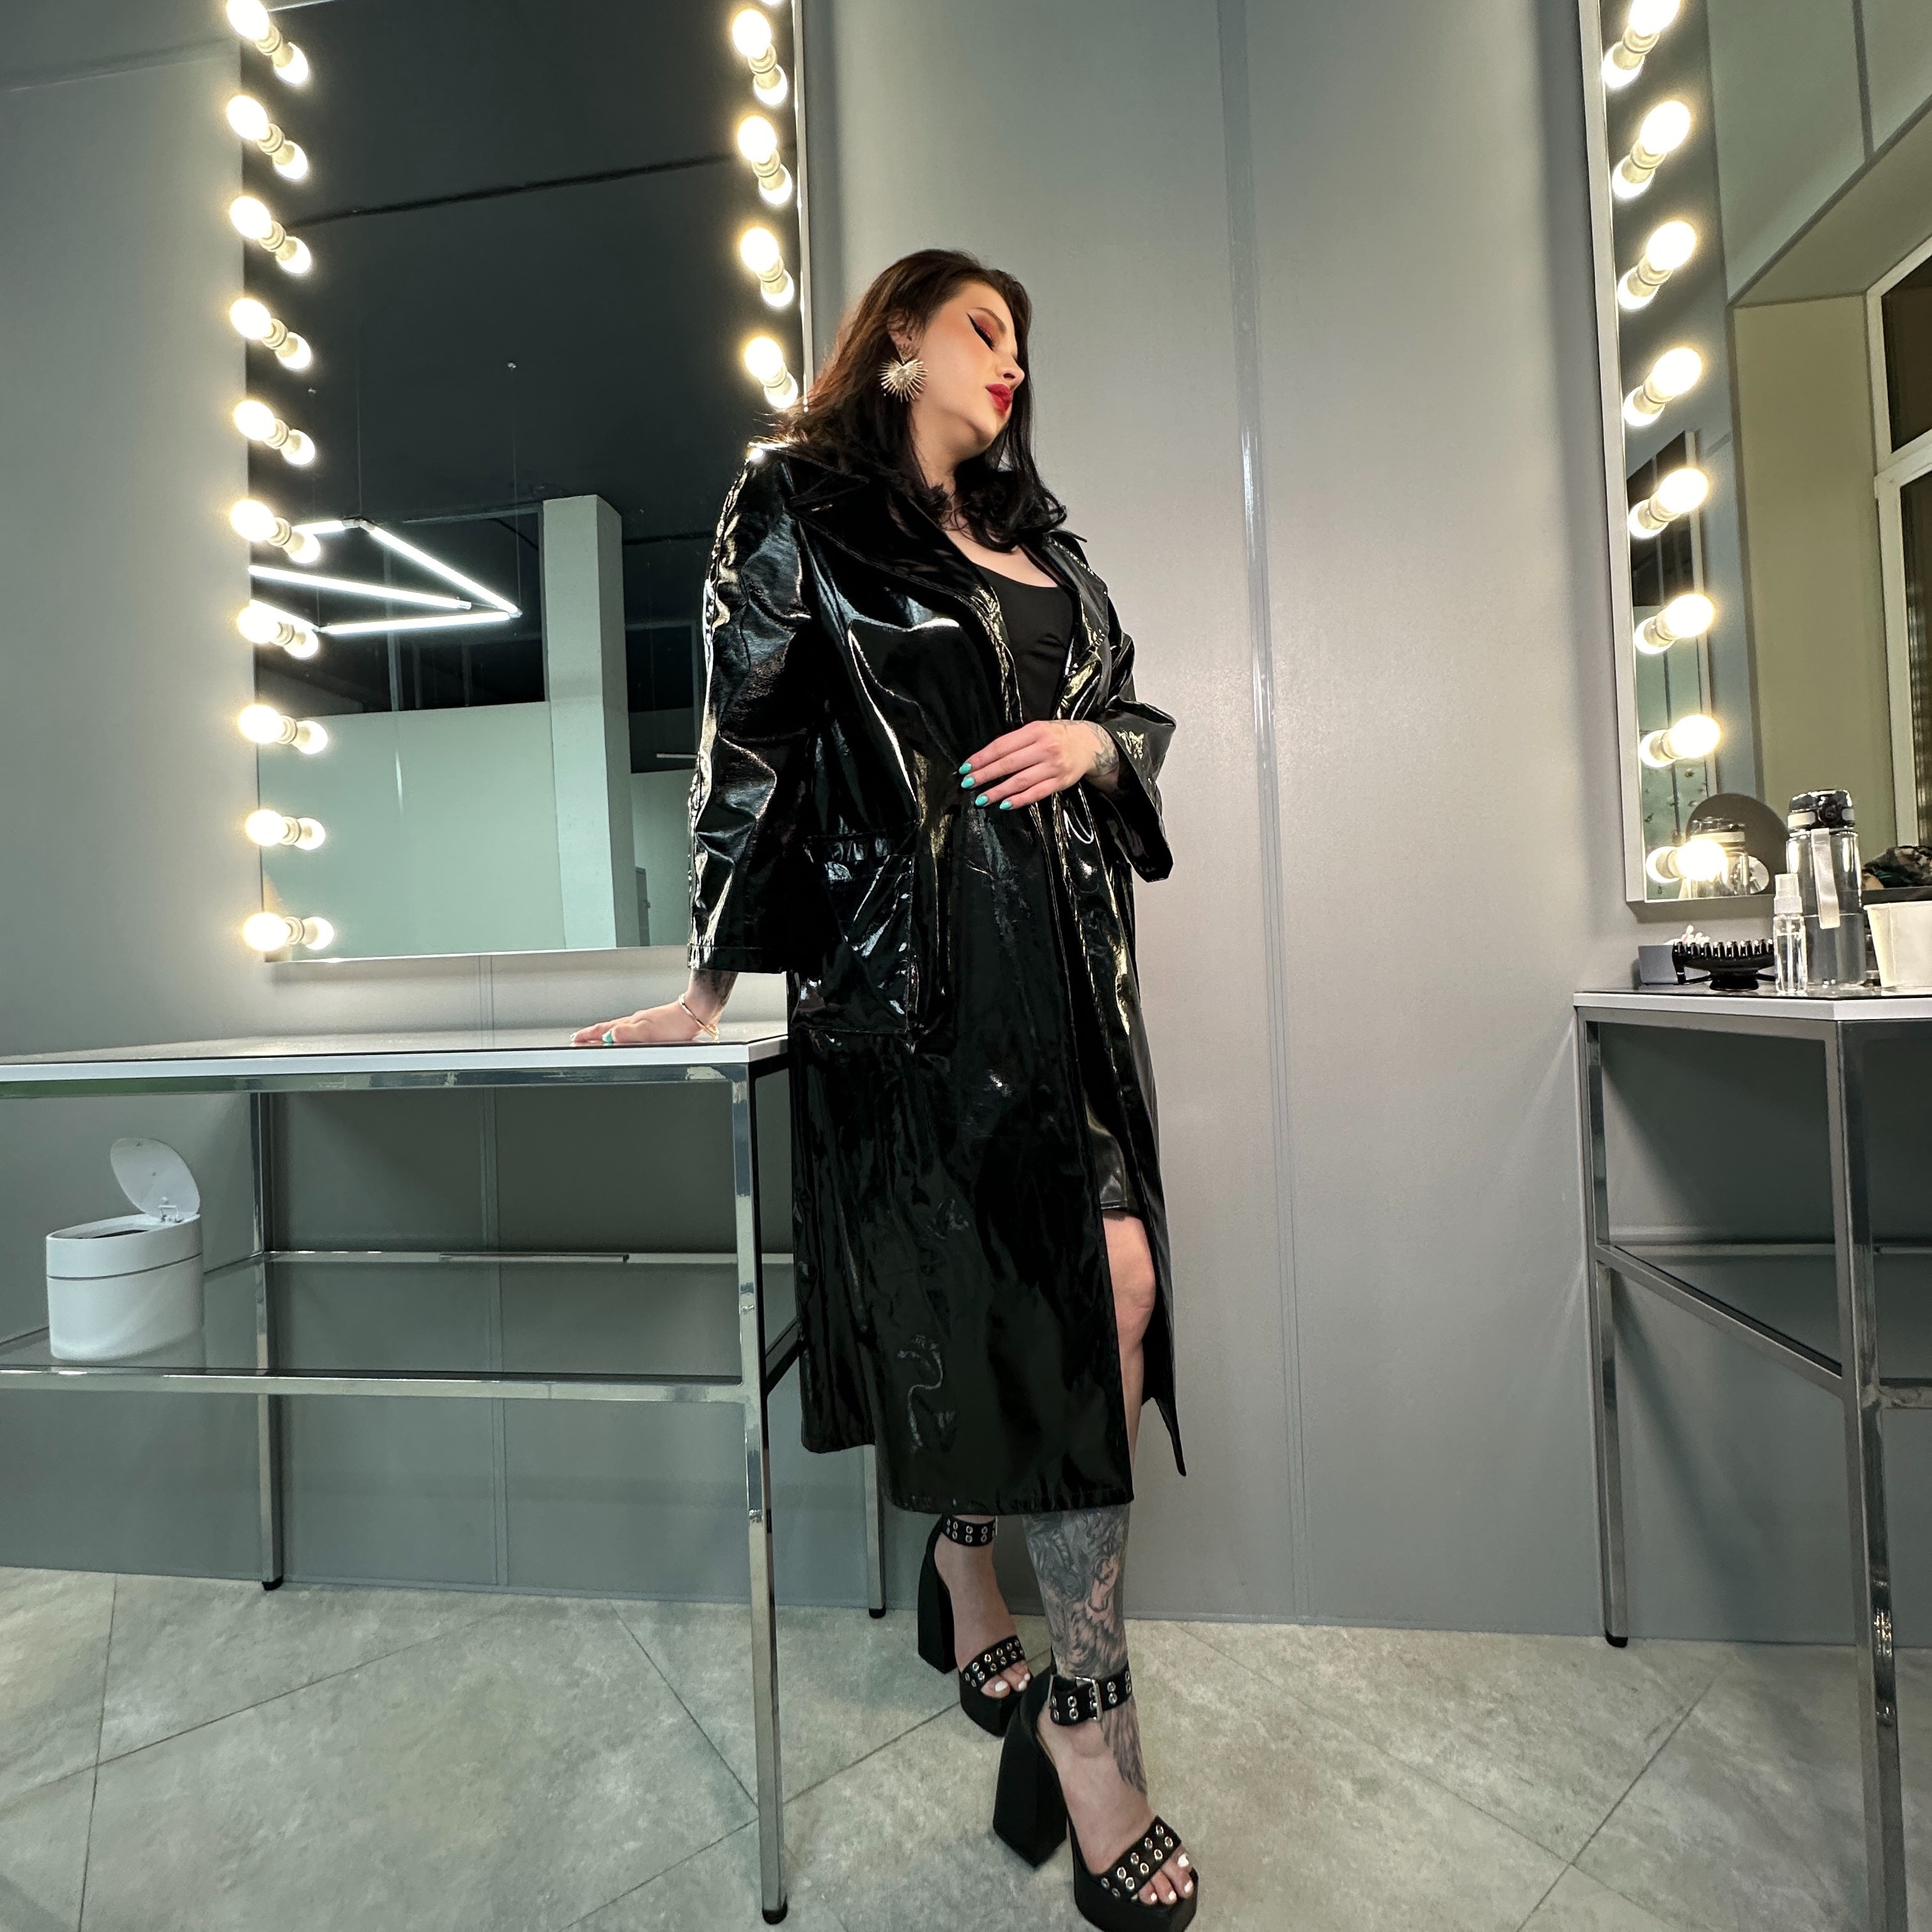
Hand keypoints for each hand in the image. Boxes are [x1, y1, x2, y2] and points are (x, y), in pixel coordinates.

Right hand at [570, 1003, 709, 1046]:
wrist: (696, 1014)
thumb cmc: (677, 1023)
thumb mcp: (649, 1031)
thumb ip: (628, 1034)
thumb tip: (610, 1036)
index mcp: (632, 1023)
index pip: (604, 1030)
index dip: (588, 1035)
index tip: (575, 1039)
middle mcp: (636, 1022)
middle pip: (608, 1029)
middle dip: (592, 1035)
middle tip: (579, 1039)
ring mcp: (644, 1023)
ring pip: (619, 1029)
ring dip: (605, 1035)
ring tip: (596, 1039)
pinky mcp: (654, 1027)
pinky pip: (630, 1032)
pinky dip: (621, 1035)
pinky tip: (626, 1038)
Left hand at [959, 720, 1113, 810]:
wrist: (1089, 743)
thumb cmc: (1056, 736)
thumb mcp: (1037, 730)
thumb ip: (1015, 742)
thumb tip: (985, 759)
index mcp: (1034, 731)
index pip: (1001, 746)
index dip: (982, 758)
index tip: (966, 768)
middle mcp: (1044, 748)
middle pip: (1008, 764)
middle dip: (985, 775)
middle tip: (968, 784)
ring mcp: (1053, 766)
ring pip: (1020, 781)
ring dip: (998, 791)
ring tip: (982, 799)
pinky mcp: (1060, 782)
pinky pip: (1036, 793)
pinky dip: (1019, 800)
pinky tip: (1005, 804)